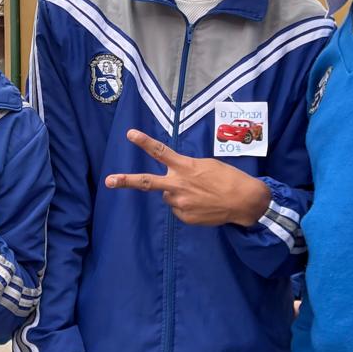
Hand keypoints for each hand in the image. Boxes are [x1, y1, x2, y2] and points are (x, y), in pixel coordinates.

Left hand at [104, 129, 270, 226]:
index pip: (160, 151)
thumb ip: (186, 169)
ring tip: (199, 194)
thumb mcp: (207, 165)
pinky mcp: (185, 217)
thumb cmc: (228, 178)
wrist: (243, 201)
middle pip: (147, 182)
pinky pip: (179, 210)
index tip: (130, 134)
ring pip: (169, 197)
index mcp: (185, 167)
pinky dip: (187, 207)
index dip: (144, 142)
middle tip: (109, 181)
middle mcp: (178, 185)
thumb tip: (175, 179)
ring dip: (178, 194)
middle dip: (126, 181)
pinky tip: (202, 205)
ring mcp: (180, 203)